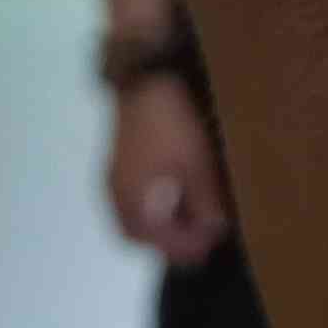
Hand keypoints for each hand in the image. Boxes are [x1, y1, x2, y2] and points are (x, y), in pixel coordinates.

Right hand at [104, 75, 230, 263]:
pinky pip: (131, 200)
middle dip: (170, 242)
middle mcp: (116, 198)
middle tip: (201, 237)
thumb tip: (215, 229)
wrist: (142, 81)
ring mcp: (112, 181)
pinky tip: (173, 197)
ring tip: (191, 219)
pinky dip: (151, 208)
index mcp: (133, 204)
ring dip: (160, 226)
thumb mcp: (196, 166)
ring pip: (134, 219)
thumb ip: (204, 202)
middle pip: (141, 236)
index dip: (188, 247)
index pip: (159, 243)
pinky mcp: (116, 166)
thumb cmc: (170, 127)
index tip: (212, 243)